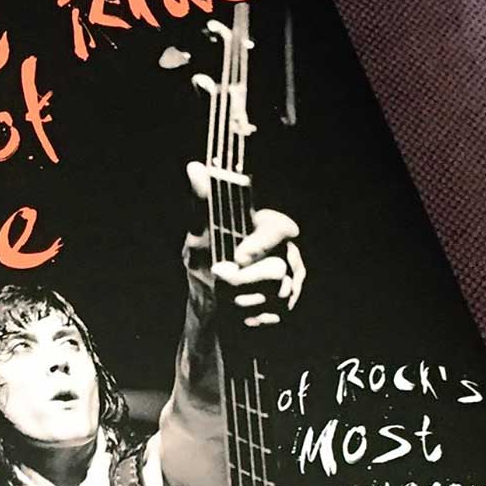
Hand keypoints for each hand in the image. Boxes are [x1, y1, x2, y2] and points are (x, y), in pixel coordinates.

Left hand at [184, 161, 305, 329]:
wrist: (209, 305)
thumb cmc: (204, 262)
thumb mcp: (198, 234)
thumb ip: (201, 204)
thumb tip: (194, 168)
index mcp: (267, 227)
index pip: (281, 228)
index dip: (263, 243)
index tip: (238, 256)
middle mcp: (286, 251)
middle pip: (277, 269)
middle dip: (242, 281)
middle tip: (220, 279)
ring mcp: (291, 281)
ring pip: (276, 295)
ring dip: (241, 300)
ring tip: (226, 296)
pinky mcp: (289, 306)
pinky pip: (275, 315)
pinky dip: (250, 317)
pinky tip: (238, 312)